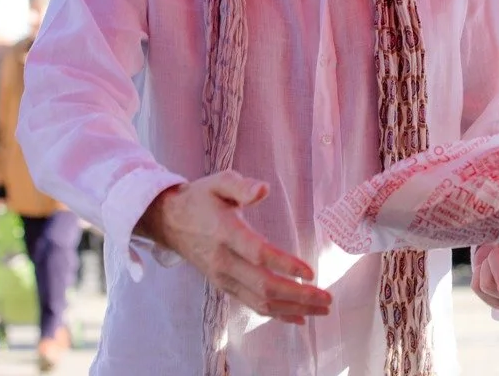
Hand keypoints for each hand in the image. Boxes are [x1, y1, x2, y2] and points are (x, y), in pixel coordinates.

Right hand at [139, 171, 331, 323]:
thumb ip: (241, 185)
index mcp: (225, 233)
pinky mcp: (225, 286)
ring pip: (260, 302)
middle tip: (327, 297)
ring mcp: (223, 278)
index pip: (258, 254)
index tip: (310, 271)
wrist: (170, 221)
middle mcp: (224, 261)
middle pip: (264, 286)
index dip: (284, 264)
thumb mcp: (219, 182)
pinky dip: (277, 315)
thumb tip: (263, 189)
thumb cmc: (201, 198)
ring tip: (322, 308)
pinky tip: (299, 317)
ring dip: (293, 308)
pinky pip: (252, 305)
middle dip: (298, 295)